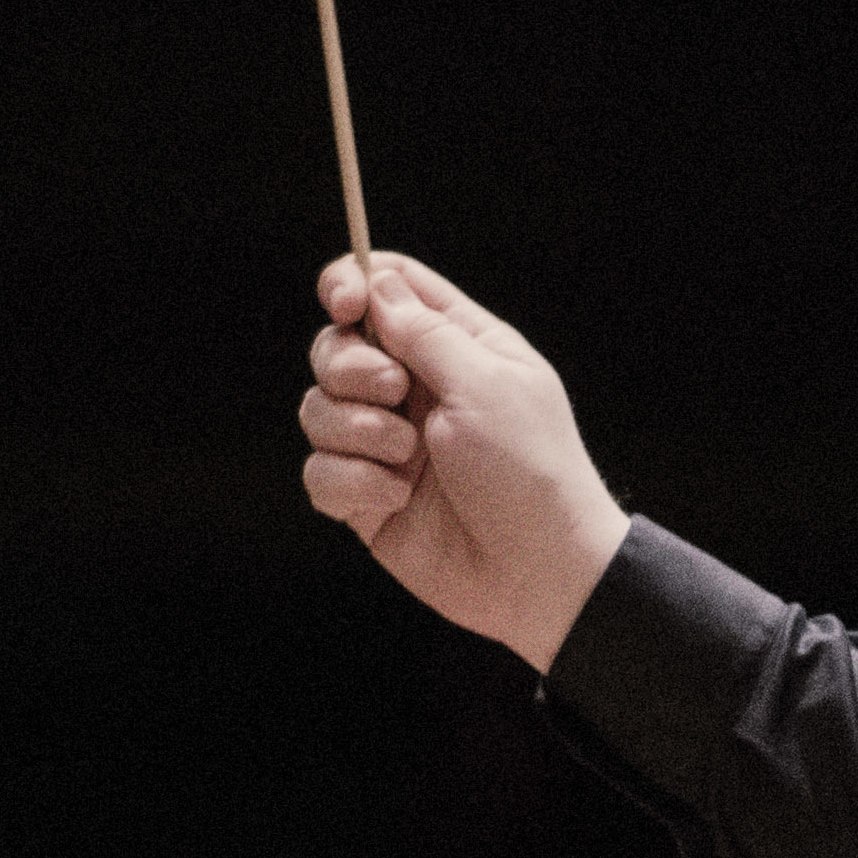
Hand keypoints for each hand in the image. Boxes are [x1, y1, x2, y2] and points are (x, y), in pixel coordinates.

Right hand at [296, 253, 633, 673]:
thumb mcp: (485, 384)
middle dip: (350, 367)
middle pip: (336, 345)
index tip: (343, 304)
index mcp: (455, 347)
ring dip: (355, 431)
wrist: (539, 574)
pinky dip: (351, 482)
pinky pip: (318, 471)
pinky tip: (396, 498)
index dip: (350, 282)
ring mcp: (386, 445)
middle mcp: (415, 391)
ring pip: (317, 408)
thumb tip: (376, 282)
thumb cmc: (530, 472)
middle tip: (395, 396)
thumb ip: (424, 331)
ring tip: (408, 461)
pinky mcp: (366, 497)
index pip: (387, 286)